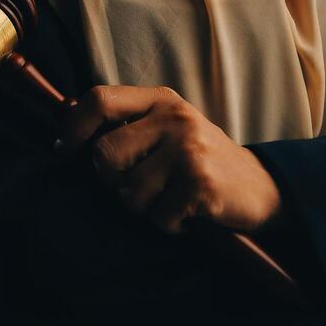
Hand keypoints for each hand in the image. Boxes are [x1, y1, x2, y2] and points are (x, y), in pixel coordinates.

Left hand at [56, 85, 280, 234]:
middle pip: (105, 155)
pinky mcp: (200, 183)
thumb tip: (67, 138)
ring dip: (145, 208)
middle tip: (140, 187)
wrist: (260, 188)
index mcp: (160, 100)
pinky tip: (189, 213)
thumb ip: (127, 127)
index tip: (65, 151)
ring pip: (128, 192)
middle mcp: (174, 118)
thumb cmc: (200, 163)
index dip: (73, 127)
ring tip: (170, 199)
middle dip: (113, 182)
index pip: (99, 100)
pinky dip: (170, 225)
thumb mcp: (166, 131)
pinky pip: (157, 217)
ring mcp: (189, 149)